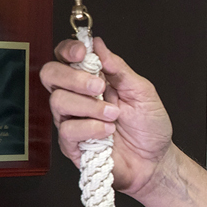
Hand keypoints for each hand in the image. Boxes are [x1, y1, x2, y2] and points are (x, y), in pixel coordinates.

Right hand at [40, 37, 172, 195]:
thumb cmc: (149, 127)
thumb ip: (119, 68)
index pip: (66, 57)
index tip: (83, 52)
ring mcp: (72, 120)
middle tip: (99, 87)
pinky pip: (68, 129)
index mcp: (93, 80)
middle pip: (50, 74)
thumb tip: (98, 44)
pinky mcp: (71, 144)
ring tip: (114, 115)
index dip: (68, 50)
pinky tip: (108, 131)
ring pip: (58, 101)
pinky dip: (91, 128)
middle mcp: (77, 97)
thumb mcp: (142, 91)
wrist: (155, 161)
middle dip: (74, 77)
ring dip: (90, 106)